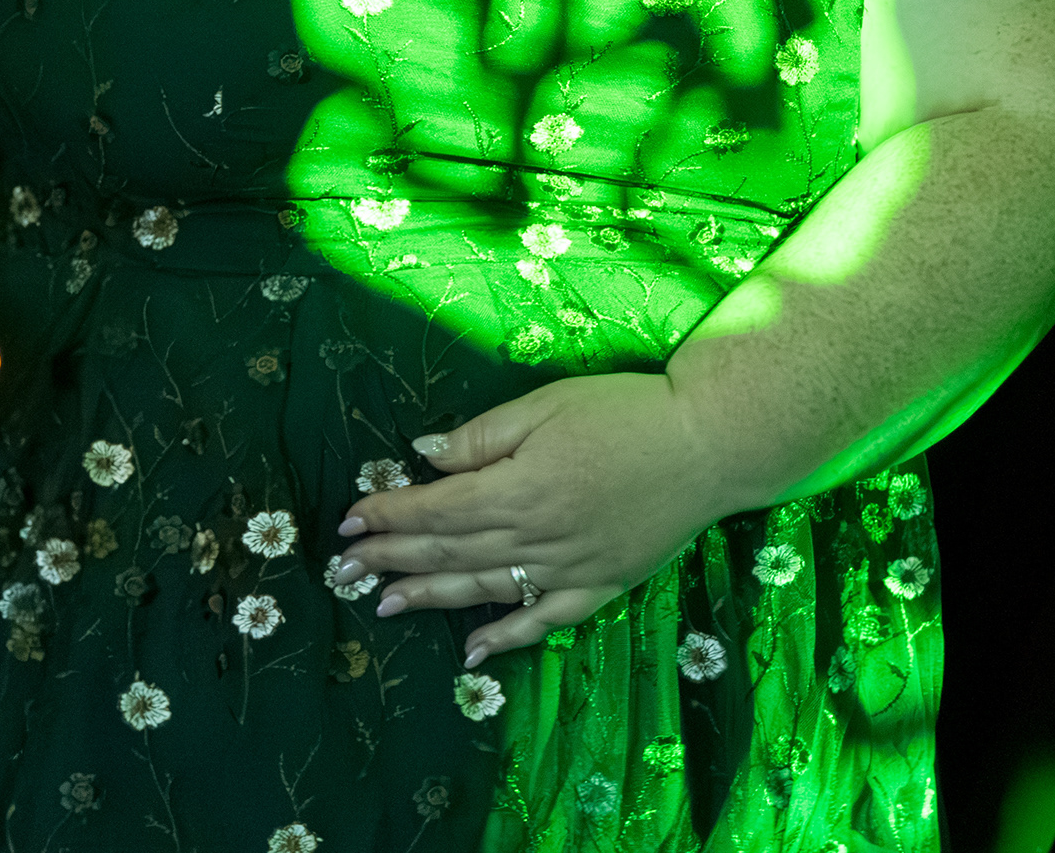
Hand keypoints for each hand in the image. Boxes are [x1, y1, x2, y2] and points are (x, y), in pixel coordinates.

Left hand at [324, 374, 728, 664]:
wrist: (710, 445)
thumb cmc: (627, 411)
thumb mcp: (547, 404)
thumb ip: (484, 436)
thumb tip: (423, 457)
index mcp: (518, 486)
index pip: (436, 508)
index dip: (388, 515)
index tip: (347, 520)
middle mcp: (535, 536)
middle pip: (449, 552)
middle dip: (391, 558)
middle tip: (344, 570)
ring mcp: (567, 569)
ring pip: (484, 589)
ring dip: (429, 597)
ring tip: (384, 605)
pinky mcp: (599, 587)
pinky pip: (542, 620)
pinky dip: (505, 638)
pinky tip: (472, 651)